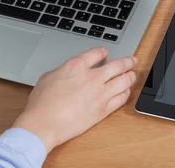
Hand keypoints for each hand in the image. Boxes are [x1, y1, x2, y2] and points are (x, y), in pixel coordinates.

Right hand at [12, 47, 136, 152]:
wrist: (44, 123)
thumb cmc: (42, 102)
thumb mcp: (48, 76)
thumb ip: (63, 71)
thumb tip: (68, 72)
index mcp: (76, 66)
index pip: (97, 53)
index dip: (103, 52)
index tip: (106, 53)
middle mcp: (92, 77)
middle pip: (117, 65)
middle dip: (127, 61)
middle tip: (132, 60)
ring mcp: (100, 94)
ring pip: (124, 81)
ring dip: (130, 76)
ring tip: (133, 74)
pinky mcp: (103, 110)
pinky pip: (121, 98)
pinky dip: (126, 93)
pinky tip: (126, 91)